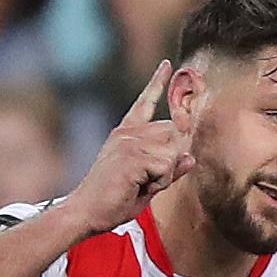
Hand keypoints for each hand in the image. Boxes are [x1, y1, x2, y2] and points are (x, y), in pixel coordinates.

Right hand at [65, 60, 194, 234]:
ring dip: (164, 175)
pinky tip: (137, 186)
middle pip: (174, 134)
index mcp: (126, 134)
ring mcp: (130, 142)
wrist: (85, 211)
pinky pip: (166, 166)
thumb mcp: (147, 184)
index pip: (145, 102)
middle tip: (146, 180)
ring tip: (139, 184)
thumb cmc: (113, 200)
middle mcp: (128, 133)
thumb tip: (191, 158)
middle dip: (171, 160)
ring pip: (172, 152)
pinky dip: (159, 182)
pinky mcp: (132, 156)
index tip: (168, 65)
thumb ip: (168, 170)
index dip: (158, 83)